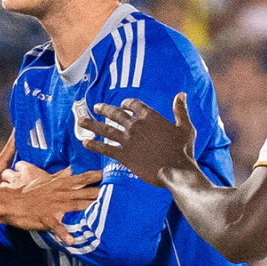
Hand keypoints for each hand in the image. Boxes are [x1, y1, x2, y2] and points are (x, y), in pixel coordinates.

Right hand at [0, 163, 101, 239]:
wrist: (11, 203)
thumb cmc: (28, 193)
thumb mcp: (45, 180)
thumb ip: (61, 175)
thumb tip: (72, 168)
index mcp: (60, 184)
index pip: (82, 177)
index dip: (96, 175)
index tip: (111, 173)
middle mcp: (60, 193)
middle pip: (84, 192)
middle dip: (100, 192)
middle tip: (118, 192)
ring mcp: (54, 206)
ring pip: (75, 206)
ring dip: (89, 209)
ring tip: (103, 213)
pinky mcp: (46, 218)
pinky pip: (56, 227)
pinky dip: (63, 234)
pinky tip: (72, 241)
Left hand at [81, 94, 197, 188]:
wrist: (176, 171)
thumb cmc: (183, 151)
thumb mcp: (185, 127)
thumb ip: (181, 110)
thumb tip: (181, 94)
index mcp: (150, 116)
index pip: (134, 104)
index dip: (127, 103)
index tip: (122, 104)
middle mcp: (136, 125)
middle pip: (116, 113)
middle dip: (104, 109)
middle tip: (96, 107)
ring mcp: (128, 140)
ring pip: (105, 129)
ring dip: (92, 124)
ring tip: (81, 121)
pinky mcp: (123, 155)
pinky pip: (105, 148)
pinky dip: (94, 145)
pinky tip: (85, 143)